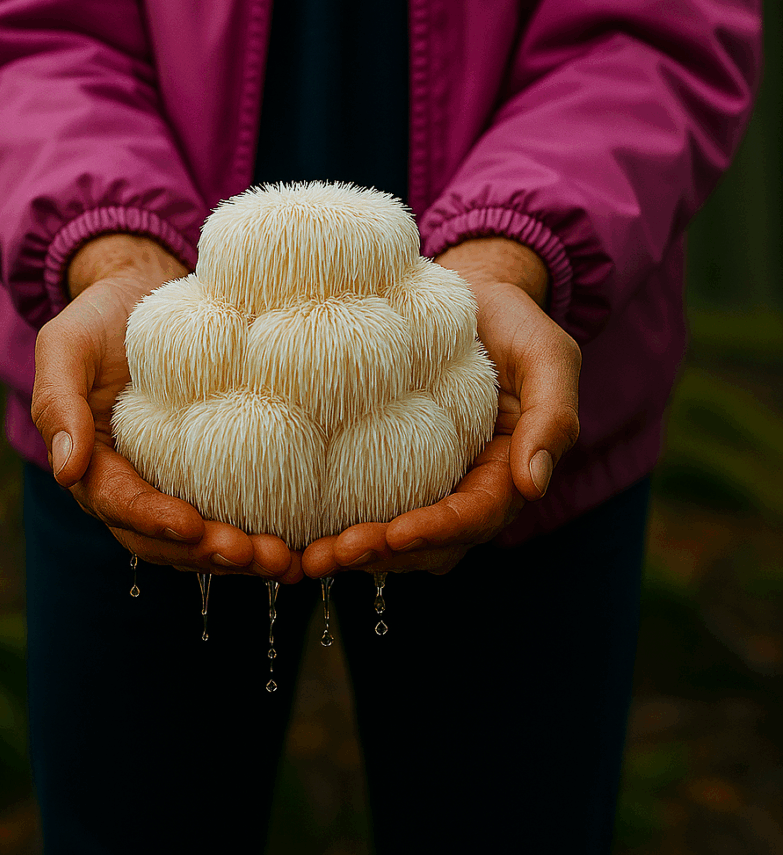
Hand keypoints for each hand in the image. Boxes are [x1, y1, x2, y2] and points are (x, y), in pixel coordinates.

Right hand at [31, 233, 302, 582]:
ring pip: (199, 540)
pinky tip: (296, 544)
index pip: (120, 504)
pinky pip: (228, 514)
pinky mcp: (209, 475)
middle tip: (256, 556)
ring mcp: (171, 485)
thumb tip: (65, 471)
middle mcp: (132, 487)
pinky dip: (256, 534)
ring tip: (284, 561)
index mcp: (94, 465)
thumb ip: (57, 405)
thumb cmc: (100, 320)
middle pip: (164, 539)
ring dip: (239, 558)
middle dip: (207, 554)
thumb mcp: (65, 348)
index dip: (153, 519)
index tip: (190, 524)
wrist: (140, 298)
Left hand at [301, 237, 580, 577]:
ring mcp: (430, 482)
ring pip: (399, 540)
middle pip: (430, 543)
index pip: (474, 516)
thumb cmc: (512, 323)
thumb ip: (552, 418)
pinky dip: (342, 527)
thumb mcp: (547, 358)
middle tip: (330, 556)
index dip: (436, 531)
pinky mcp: (393, 468)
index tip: (394, 534)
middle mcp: (468, 488)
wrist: (472, 297)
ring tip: (309, 558)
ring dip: (357, 554)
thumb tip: (534, 487)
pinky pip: (372, 507)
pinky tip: (301, 533)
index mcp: (507, 471)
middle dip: (384, 555)